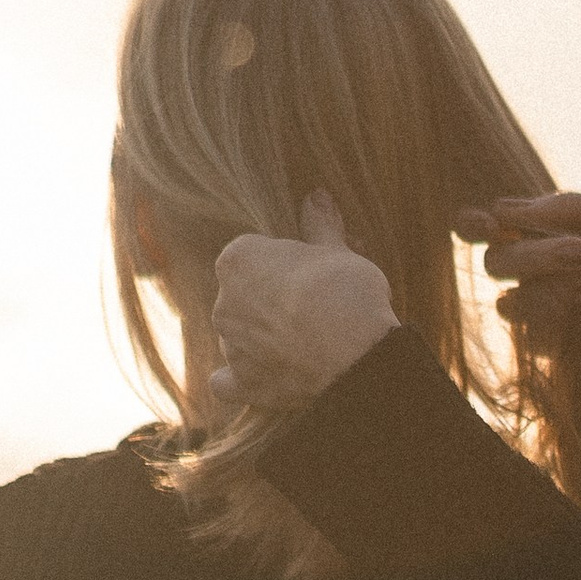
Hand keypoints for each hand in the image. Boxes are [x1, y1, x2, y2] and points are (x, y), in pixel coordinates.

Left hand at [209, 194, 398, 411]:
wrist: (357, 354)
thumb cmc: (346, 292)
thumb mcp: (338, 251)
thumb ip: (320, 225)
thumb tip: (316, 197)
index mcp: (237, 260)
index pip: (252, 255)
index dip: (282, 263)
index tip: (309, 272)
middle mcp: (223, 302)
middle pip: (243, 295)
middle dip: (270, 300)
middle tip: (312, 306)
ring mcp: (230, 345)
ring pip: (239, 335)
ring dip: (262, 337)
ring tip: (306, 342)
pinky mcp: (243, 383)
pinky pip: (227, 381)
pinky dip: (239, 378)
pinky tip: (261, 375)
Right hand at [455, 192, 580, 375]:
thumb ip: (569, 209)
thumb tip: (506, 211)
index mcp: (558, 228)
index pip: (494, 228)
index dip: (473, 225)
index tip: (487, 224)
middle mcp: (553, 269)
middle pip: (497, 267)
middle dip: (529, 256)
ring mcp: (566, 310)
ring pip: (510, 308)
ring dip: (542, 289)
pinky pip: (539, 347)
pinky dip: (552, 323)